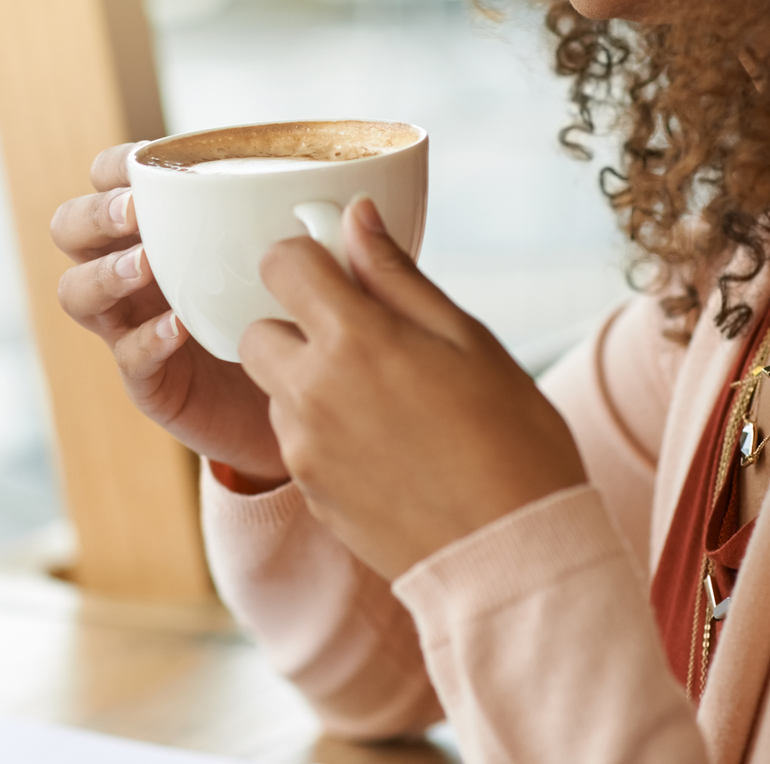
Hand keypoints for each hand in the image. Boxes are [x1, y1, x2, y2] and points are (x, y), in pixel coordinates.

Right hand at [51, 143, 288, 486]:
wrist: (301, 403)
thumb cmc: (295, 312)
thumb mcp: (299, 259)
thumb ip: (307, 222)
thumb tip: (361, 196)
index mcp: (159, 227)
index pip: (104, 179)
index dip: (111, 167)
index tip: (143, 163)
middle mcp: (132, 271)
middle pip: (70, 229)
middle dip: (95, 214)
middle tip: (134, 213)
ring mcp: (131, 325)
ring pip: (77, 292)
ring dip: (107, 273)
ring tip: (146, 266)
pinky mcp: (149, 381)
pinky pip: (127, 357)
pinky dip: (148, 338)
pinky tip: (178, 327)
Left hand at [238, 197, 586, 579]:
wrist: (511, 554)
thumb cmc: (510, 438)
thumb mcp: (466, 338)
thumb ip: (397, 275)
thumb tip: (355, 216)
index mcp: (354, 340)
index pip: (281, 265)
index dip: (306, 259)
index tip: (336, 272)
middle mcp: (311, 391)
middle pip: (258, 331)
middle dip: (296, 326)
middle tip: (360, 341)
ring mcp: (303, 447)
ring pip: (276, 389)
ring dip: (309, 382)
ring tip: (383, 402)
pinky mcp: (308, 491)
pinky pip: (295, 440)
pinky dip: (321, 431)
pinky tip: (382, 445)